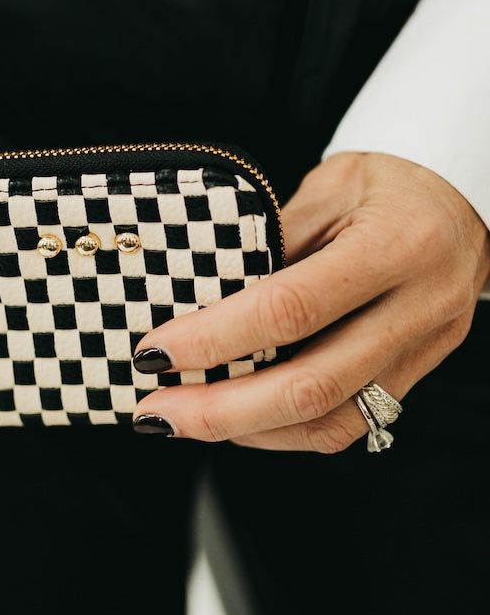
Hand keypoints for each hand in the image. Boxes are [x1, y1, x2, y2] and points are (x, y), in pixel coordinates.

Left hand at [130, 152, 489, 450]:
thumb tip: (193, 298)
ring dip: (246, 431)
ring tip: (182, 420)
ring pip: (331, 420)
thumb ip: (267, 242)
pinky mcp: (415, 373)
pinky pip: (349, 423)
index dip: (214, 338)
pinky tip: (238, 422)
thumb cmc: (385, 183)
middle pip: (311, 386)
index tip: (155, 351)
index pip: (290, 308)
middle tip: (155, 411)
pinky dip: (284, 431)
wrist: (462, 197)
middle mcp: (418, 309)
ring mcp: (423, 350)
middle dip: (220, 411)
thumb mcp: (324, 189)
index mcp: (393, 248)